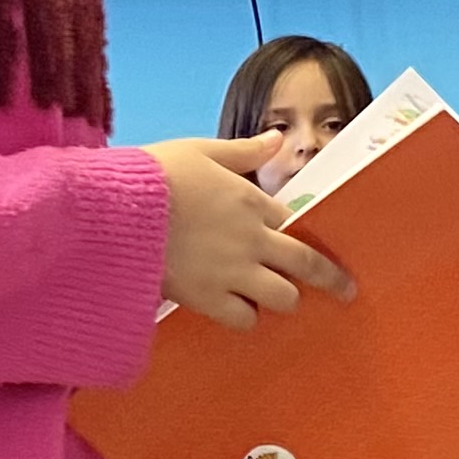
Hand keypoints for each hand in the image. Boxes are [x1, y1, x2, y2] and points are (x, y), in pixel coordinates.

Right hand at [147, 136, 355, 331]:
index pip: (292, 221)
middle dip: (329, 279)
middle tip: (345, 290)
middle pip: (306, 264)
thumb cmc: (152, 176)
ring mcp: (232, 272)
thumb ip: (243, 151)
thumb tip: (276, 139)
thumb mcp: (200, 151)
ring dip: (283, 298)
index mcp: (250, 200)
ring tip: (278, 299)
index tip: (302, 241)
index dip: (296, 232)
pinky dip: (246, 318)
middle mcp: (251, 239)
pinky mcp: (208, 298)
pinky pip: (245, 320)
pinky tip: (240, 311)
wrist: (114, 211)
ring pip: (283, 297)